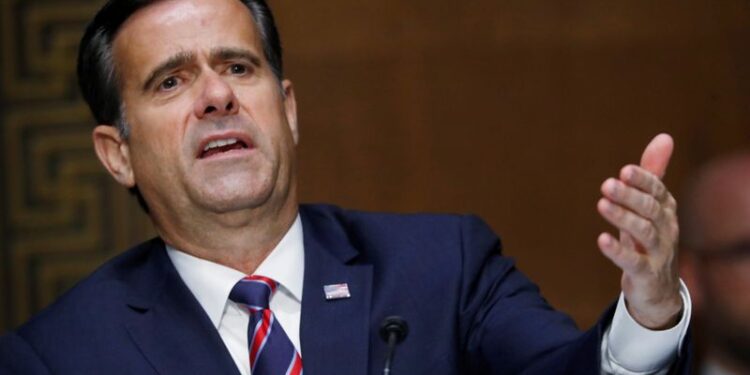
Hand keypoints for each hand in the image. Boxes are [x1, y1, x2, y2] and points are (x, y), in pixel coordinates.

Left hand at [597, 134, 681, 328]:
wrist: (659, 289)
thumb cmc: (651, 239)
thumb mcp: (652, 206)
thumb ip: (653, 173)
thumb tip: (665, 137)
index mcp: (666, 210)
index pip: (657, 190)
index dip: (643, 180)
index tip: (624, 170)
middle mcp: (666, 229)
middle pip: (651, 209)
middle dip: (630, 196)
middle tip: (607, 184)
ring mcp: (658, 253)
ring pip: (644, 232)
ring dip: (622, 217)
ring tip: (602, 204)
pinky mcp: (646, 274)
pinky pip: (633, 262)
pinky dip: (617, 250)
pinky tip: (601, 239)